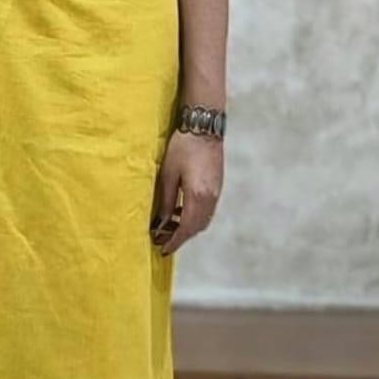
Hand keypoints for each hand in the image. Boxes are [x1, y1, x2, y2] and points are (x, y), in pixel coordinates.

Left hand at [150, 130, 223, 255]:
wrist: (204, 129)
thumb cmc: (182, 148)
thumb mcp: (168, 174)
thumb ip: (166, 201)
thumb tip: (161, 222)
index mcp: (197, 196)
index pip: (185, 228)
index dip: (174, 241)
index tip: (163, 249)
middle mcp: (210, 199)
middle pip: (196, 228)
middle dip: (180, 238)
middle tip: (163, 241)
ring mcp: (216, 193)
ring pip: (203, 221)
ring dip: (188, 229)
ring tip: (170, 230)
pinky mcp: (217, 187)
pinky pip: (207, 212)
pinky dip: (195, 219)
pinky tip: (181, 214)